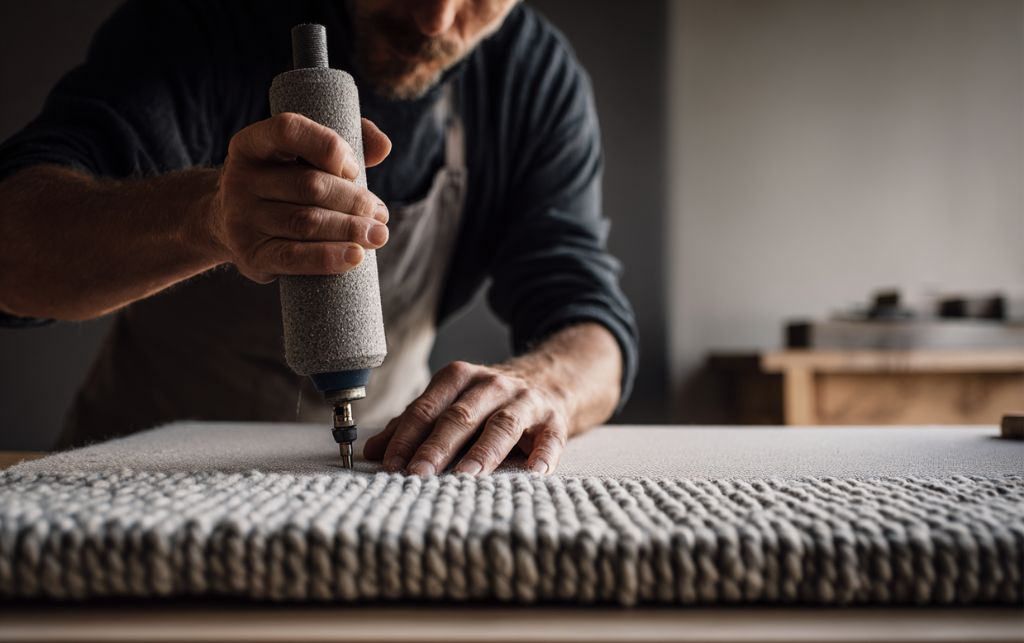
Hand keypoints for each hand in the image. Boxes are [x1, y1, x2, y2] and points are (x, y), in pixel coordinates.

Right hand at [209, 113, 392, 282]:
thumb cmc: (284, 184)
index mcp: (252, 144)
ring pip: (306, 222)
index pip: (289, 130)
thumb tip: (382, 147)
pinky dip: (329, 257)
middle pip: (309, 185)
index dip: (328, 146)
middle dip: (354, 200)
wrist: (234, 226)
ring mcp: (241, 218)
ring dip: (350, 229)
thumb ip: (342, 144)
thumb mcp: (303, 157)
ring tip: (378, 234)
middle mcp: (239, 178)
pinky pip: (293, 257)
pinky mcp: (250, 255)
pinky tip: (356, 256)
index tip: (354, 169)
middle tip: (380, 214)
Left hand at [364, 360, 573, 475]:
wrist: (548, 381)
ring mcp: (525, 401)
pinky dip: (543, 455)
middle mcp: (491, 385)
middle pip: (460, 416)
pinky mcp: (553, 420)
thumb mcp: (451, 404)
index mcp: (459, 379)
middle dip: (437, 446)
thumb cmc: (488, 403)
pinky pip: (550, 438)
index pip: (427, 408)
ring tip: (466, 477)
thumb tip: (373, 451)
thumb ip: (414, 425)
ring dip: (483, 452)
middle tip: (418, 475)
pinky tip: (534, 472)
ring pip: (501, 425)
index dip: (407, 436)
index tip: (391, 465)